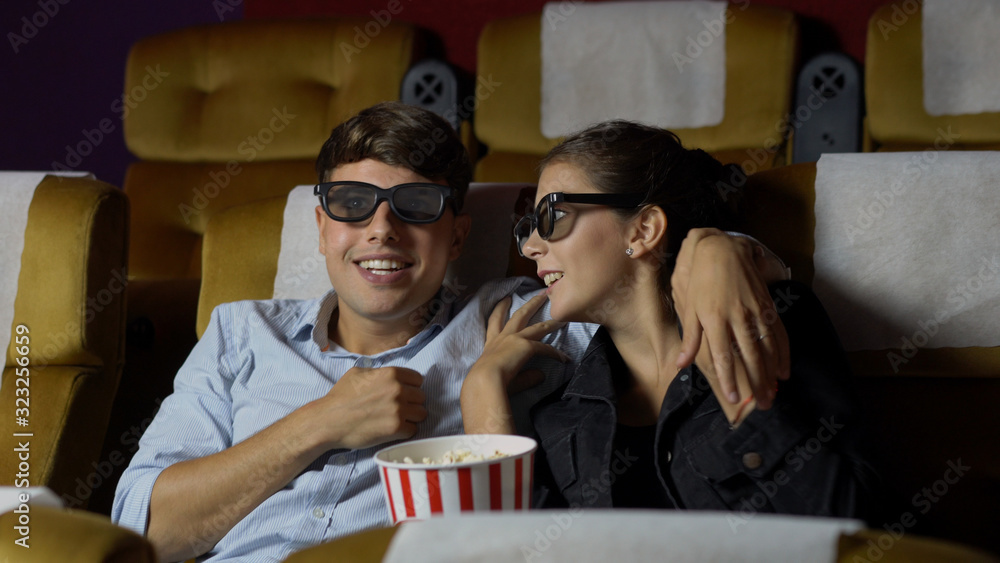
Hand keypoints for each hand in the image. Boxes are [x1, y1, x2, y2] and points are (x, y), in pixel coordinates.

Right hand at [318, 366, 426, 449]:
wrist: (329, 421)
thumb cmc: (341, 397)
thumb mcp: (359, 373)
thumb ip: (379, 372)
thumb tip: (392, 374)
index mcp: (391, 374)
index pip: (418, 379)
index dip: (411, 387)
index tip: (404, 394)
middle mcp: (398, 390)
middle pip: (421, 397)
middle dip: (412, 403)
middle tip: (397, 409)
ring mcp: (398, 409)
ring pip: (421, 414)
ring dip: (411, 418)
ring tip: (396, 420)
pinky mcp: (396, 428)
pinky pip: (413, 430)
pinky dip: (405, 432)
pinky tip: (392, 430)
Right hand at [461, 293, 566, 433]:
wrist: (484, 381)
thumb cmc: (486, 382)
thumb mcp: (502, 376)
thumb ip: (526, 376)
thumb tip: (541, 375)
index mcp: (492, 343)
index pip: (495, 322)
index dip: (500, 309)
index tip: (505, 299)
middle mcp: (503, 337)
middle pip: (519, 315)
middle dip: (531, 304)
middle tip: (540, 294)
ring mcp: (514, 339)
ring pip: (536, 327)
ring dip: (550, 322)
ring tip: (560, 318)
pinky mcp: (525, 346)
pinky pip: (544, 348)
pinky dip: (555, 354)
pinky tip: (564, 359)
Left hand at [671, 228, 789, 409]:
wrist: (724, 251)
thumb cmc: (701, 282)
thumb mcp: (689, 308)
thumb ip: (690, 338)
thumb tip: (681, 364)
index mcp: (715, 319)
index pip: (724, 355)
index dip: (730, 378)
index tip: (735, 399)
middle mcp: (737, 317)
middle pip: (750, 356)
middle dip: (757, 383)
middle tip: (763, 405)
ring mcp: (756, 311)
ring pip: (767, 347)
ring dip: (771, 373)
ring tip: (773, 394)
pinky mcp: (768, 306)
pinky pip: (779, 333)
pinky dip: (783, 353)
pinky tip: (783, 370)